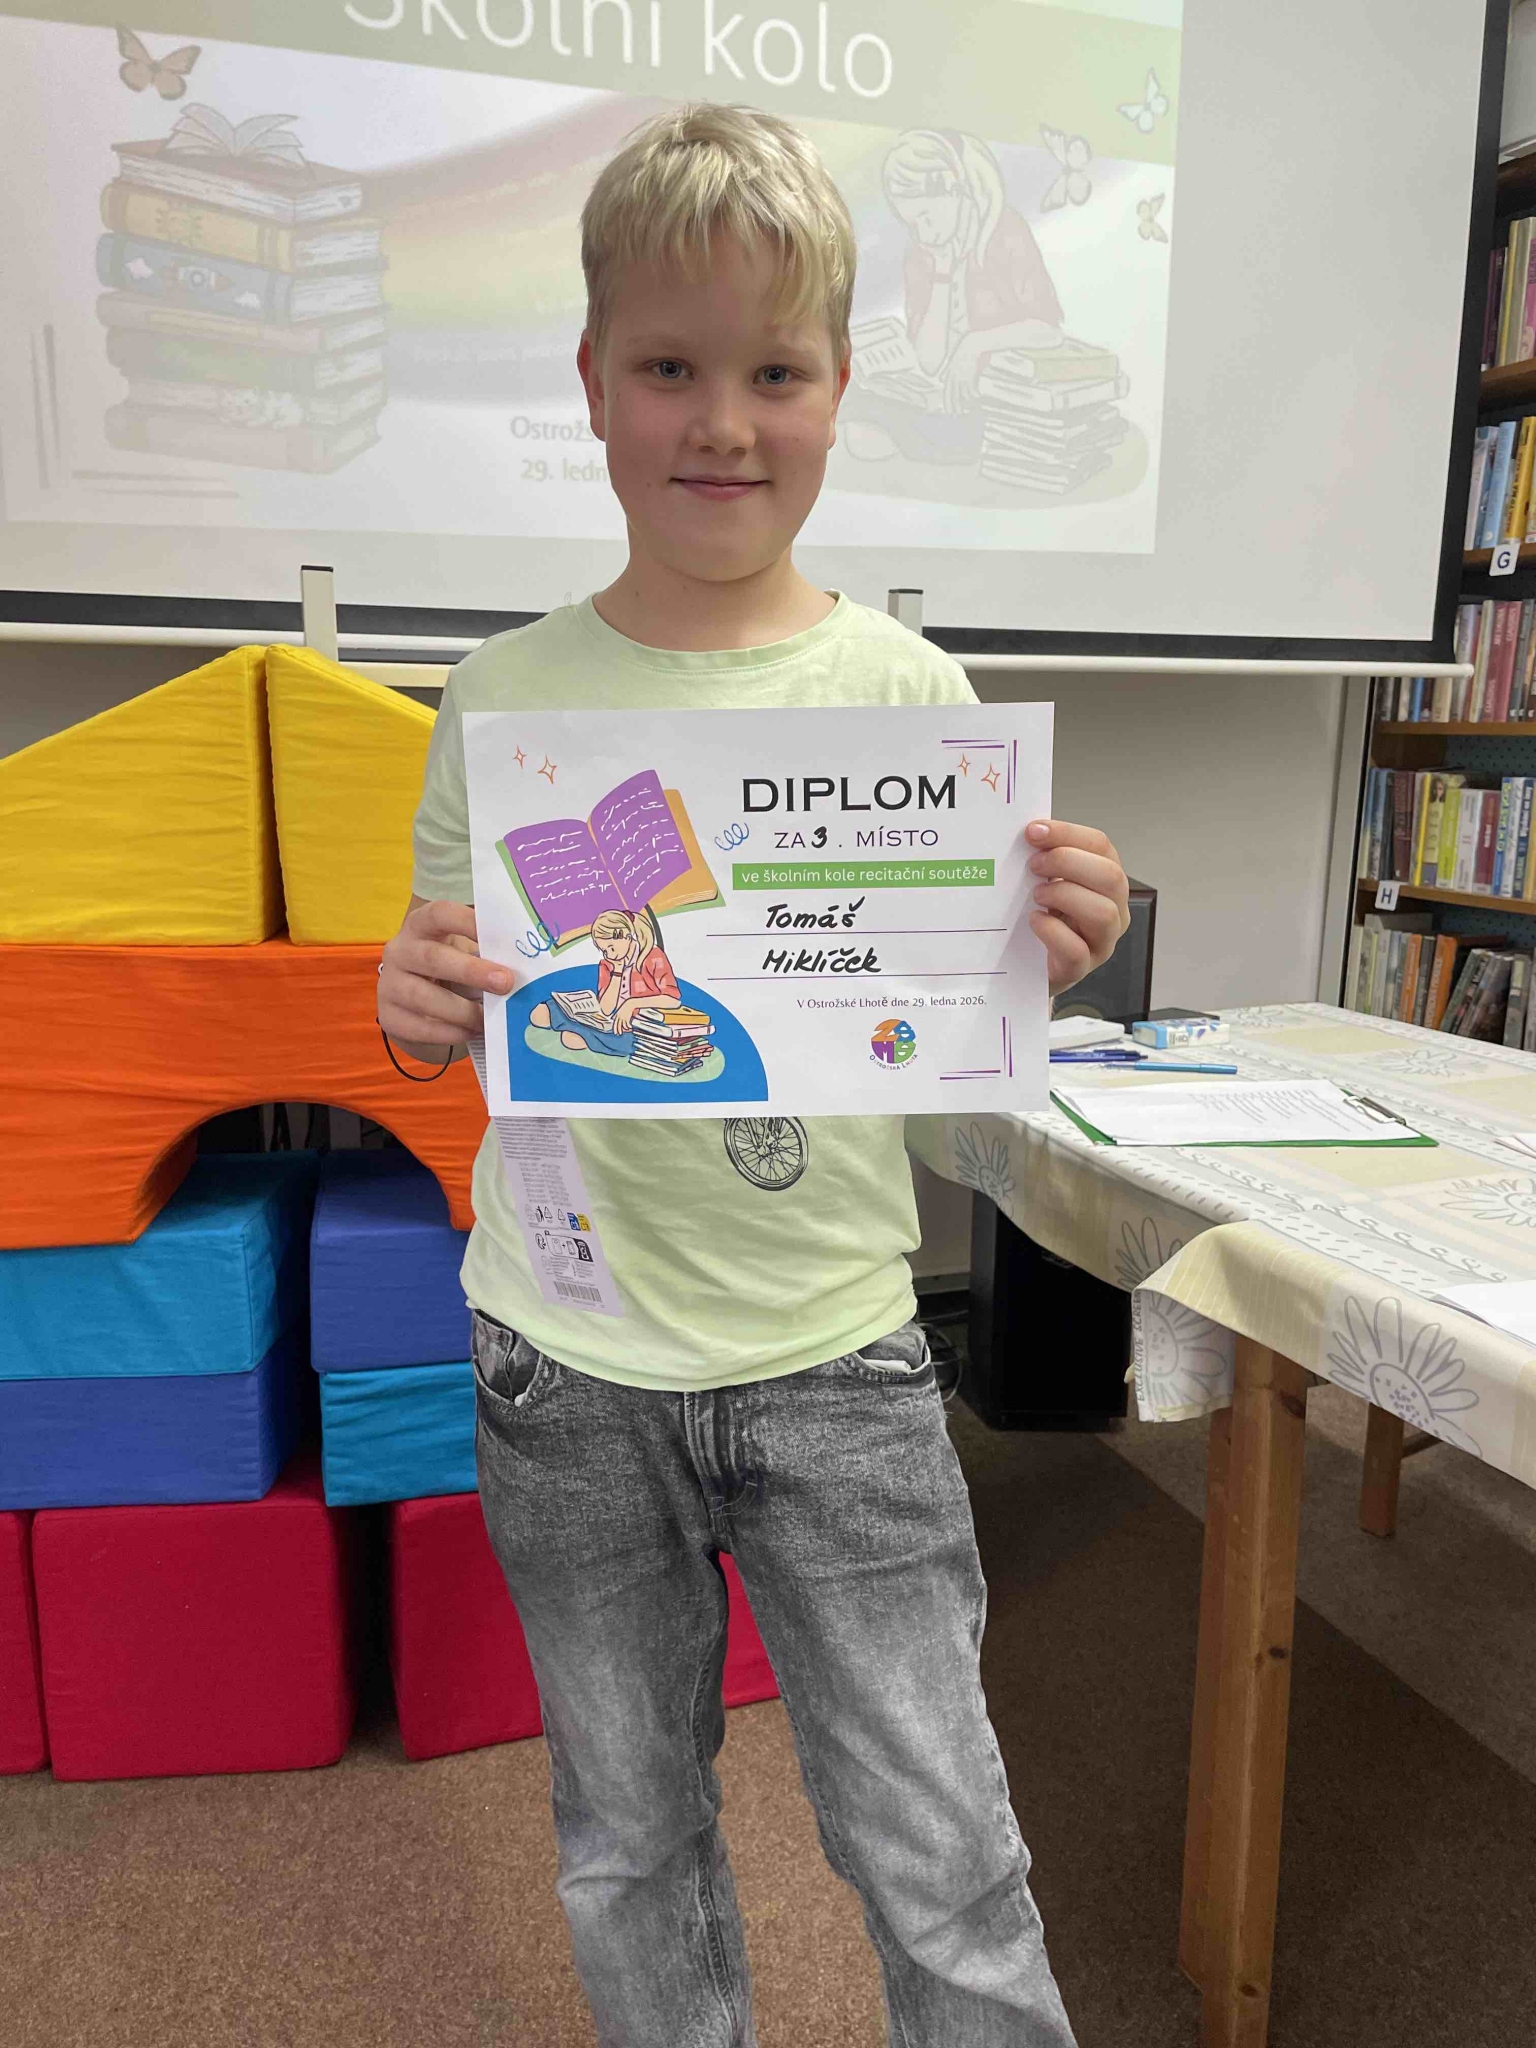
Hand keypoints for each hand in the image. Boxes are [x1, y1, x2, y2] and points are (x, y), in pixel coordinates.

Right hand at [378, 899, 514, 1049]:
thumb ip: (485, 955)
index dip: (467, 922)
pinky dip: (448, 1032)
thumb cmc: (449, 970)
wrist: (416, 1004)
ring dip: (461, 1009)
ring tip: (488, 1018)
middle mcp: (399, 951)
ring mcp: (389, 984)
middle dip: (471, 971)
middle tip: (505, 983)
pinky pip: (418, 1027)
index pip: (440, 914)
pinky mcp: (389, 1016)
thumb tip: (524, 968)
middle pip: (432, 957)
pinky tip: (470, 1032)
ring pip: (422, 996)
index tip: (499, 935)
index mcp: (421, 925)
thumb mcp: (462, 953)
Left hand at [612, 997, 646, 1030]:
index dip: (615, 1028)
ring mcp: (623, 1017)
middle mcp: (619, 1017)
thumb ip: (620, 1015)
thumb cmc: (626, 1006)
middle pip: (617, 1025)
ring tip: (626, 1030)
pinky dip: (628, 1026)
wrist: (630, 1003)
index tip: (615, 1032)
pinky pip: (627, 1024)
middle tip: (619, 1034)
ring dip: (624, 1029)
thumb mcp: (621, 1011)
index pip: (614, 1023)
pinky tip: (630, 1027)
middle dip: (618, 1030)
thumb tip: (621, 1020)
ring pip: (622, 1025)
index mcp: (617, 1015)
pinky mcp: (627, 1017)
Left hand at [942, 332, 986, 408]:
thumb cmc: (962, 352)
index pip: (946, 391)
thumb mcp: (951, 362)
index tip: (948, 411)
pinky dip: (974, 394)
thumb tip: (940, 378)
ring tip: (966, 411)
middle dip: (954, 406)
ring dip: (965, 403)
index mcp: (948, 375)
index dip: (946, 402)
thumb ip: (946, 371)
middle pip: (952, 395)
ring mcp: (961, 377)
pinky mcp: (969, 376)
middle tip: (956, 415)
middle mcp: (953, 377)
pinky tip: (978, 396)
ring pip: (961, 394)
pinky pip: (971, 389)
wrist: (970, 345)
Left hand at [1024, 820, 1130, 998]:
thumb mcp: (1046, 882)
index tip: (1034, 831)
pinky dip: (1053, 931)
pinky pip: (1077, 951)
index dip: (1068, 834)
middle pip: (1111, 876)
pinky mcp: (1080, 970)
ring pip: (1103, 913)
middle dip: (1068, 862)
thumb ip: (1043, 859)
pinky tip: (1035, 920)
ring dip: (1065, 895)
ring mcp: (1101, 942)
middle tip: (1033, 864)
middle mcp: (1113, 910)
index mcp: (1105, 881)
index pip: (1101, 846)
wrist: (1027, 967)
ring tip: (1036, 894)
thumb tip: (1028, 832)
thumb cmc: (1040, 918)